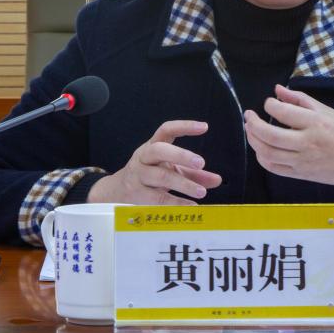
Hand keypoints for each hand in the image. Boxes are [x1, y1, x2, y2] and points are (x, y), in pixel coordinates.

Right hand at [87, 120, 221, 204]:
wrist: (116, 191)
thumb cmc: (148, 176)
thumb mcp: (169, 169)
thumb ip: (193, 173)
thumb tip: (216, 179)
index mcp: (153, 146)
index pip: (166, 130)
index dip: (184, 126)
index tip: (204, 127)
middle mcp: (144, 157)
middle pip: (160, 150)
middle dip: (181, 155)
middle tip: (201, 163)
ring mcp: (138, 175)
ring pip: (160, 176)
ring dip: (183, 184)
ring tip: (201, 192)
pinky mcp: (137, 194)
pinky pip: (157, 198)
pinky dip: (176, 202)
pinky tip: (190, 206)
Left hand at [243, 84, 333, 192]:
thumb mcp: (326, 111)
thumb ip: (299, 99)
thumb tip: (277, 89)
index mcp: (315, 123)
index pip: (283, 112)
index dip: (270, 105)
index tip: (269, 102)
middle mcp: (307, 143)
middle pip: (270, 135)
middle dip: (253, 124)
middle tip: (249, 115)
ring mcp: (302, 161)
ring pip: (268, 153)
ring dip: (253, 140)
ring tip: (251, 130)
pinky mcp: (300, 174)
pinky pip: (274, 168)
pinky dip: (262, 157)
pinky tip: (261, 148)